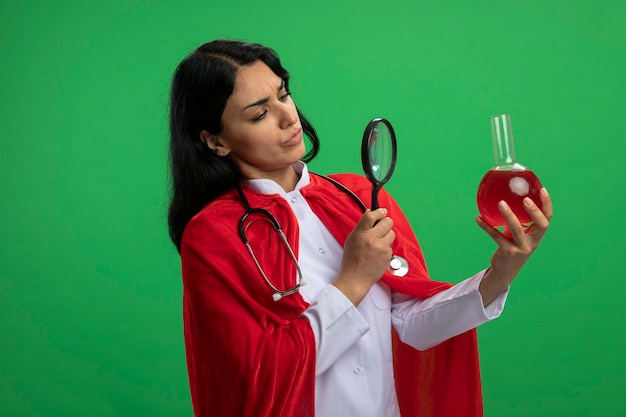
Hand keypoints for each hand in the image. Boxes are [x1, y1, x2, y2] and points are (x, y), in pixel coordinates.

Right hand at [333, 208, 395, 305]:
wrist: (356, 278)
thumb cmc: (352, 260)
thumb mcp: (351, 240)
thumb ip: (361, 227)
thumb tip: (370, 214)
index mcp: (360, 234)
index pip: (371, 216)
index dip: (378, 212)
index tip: (382, 211)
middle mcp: (372, 239)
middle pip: (387, 222)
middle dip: (386, 223)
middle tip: (382, 226)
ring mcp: (381, 248)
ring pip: (392, 234)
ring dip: (387, 236)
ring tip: (378, 243)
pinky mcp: (388, 256)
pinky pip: (391, 246)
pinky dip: (386, 248)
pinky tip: (378, 254)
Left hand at [475, 187, 552, 304]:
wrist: (505, 271)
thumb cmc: (512, 247)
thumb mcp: (518, 234)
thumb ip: (517, 220)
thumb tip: (505, 197)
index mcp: (537, 235)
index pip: (547, 218)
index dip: (547, 204)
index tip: (542, 190)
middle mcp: (533, 242)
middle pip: (541, 225)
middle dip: (535, 212)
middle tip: (525, 199)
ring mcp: (521, 248)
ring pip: (517, 229)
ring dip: (509, 215)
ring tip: (500, 203)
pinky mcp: (508, 252)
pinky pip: (496, 236)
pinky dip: (486, 226)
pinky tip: (477, 218)